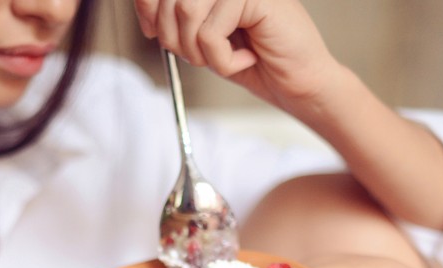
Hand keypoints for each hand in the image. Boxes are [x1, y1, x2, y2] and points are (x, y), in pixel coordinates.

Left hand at [132, 0, 342, 113]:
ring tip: (227, 59)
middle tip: (203, 57)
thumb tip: (144, 7)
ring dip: (200, 51)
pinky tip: (247, 58)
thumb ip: (176, 20)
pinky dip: (222, 60)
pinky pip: (210, 32)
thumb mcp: (202, 40)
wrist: (298, 84)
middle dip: (176, 39)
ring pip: (187, 12)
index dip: (148, 8)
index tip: (151, 32)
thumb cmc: (254, 61)